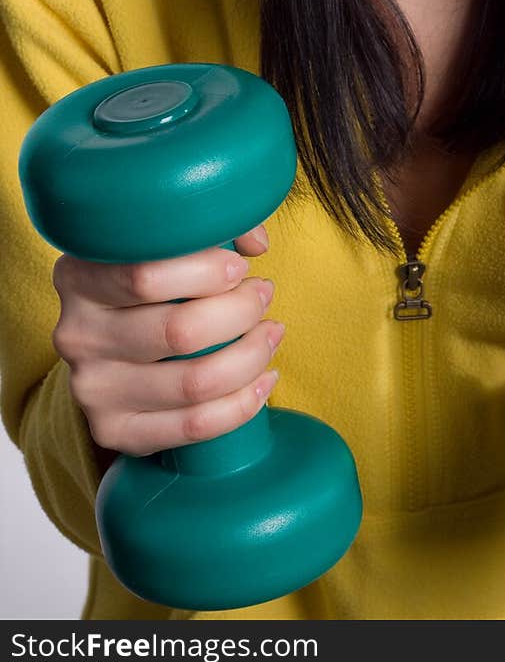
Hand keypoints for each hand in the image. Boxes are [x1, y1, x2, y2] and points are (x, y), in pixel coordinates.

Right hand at [52, 224, 283, 460]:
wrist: (116, 350)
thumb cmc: (152, 287)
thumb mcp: (163, 247)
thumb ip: (210, 230)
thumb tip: (254, 243)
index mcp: (78, 277)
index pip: (145, 276)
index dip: (207, 270)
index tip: (240, 266)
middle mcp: (77, 334)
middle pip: (178, 331)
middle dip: (240, 311)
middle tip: (262, 294)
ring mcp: (91, 388)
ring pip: (194, 382)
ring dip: (251, 355)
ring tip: (270, 333)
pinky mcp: (113, 430)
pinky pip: (194, 426)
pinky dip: (242, 404)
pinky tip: (263, 379)